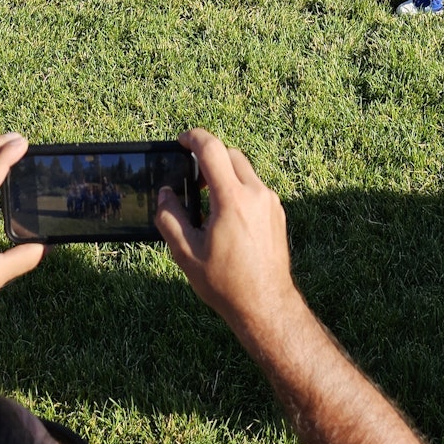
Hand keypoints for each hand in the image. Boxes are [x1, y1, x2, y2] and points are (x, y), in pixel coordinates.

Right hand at [156, 130, 299, 351]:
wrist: (266, 305)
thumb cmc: (226, 284)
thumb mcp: (186, 253)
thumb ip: (170, 218)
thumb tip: (165, 195)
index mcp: (232, 200)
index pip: (212, 150)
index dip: (194, 138)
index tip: (181, 140)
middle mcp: (256, 194)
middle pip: (231, 155)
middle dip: (209, 158)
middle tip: (192, 179)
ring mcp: (271, 203)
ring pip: (245, 171)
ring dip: (225, 175)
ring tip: (208, 202)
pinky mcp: (277, 213)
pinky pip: (255, 188)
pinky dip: (239, 190)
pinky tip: (226, 216)